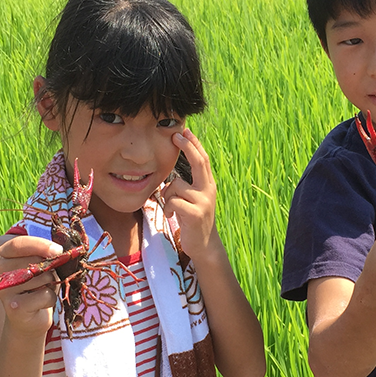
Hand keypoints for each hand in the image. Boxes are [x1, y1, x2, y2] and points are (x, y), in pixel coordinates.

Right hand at [0, 236, 62, 335]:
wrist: (29, 318)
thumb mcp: (41, 265)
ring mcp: (4, 290)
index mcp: (3, 255)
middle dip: (50, 268)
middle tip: (49, 277)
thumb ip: (46, 255)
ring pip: (42, 278)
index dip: (40, 245)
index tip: (59, 249)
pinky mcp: (14, 307)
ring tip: (41, 291)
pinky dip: (51, 299)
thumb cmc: (38, 285)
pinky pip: (44, 295)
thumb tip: (61, 252)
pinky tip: (41, 304)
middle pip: (33, 261)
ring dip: (51, 284)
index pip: (18, 244)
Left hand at [161, 129, 219, 262]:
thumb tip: (172, 175)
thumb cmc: (194, 221)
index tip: (185, 131)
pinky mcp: (195, 213)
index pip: (202, 159)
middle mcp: (208, 190)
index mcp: (208, 185)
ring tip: (171, 206)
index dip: (194, 144)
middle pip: (198, 162)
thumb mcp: (194, 200)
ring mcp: (203, 201)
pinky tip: (172, 215)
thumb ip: (188, 187)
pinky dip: (168, 207)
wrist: (205, 245)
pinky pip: (173, 201)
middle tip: (176, 135)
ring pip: (176, 185)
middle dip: (187, 146)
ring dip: (167, 194)